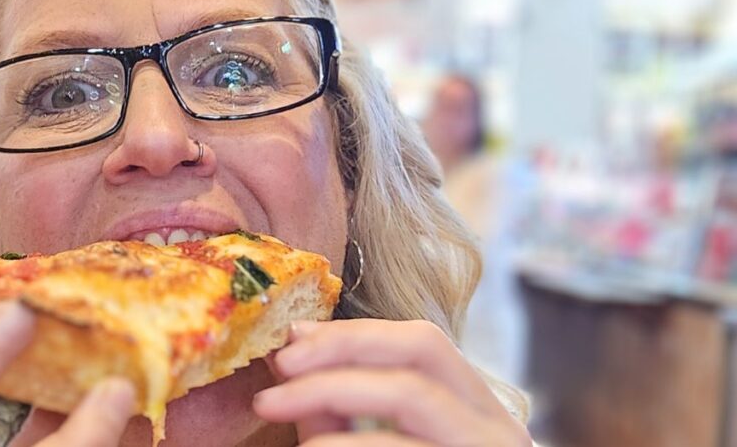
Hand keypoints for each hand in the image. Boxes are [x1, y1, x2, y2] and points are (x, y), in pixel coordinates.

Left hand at [252, 319, 530, 446]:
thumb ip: (338, 413)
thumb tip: (286, 358)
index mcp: (478, 413)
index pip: (421, 342)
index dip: (352, 333)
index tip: (289, 341)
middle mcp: (497, 431)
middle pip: (425, 351)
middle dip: (342, 350)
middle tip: (278, 367)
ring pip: (414, 397)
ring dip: (332, 390)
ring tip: (273, 405)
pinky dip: (353, 444)